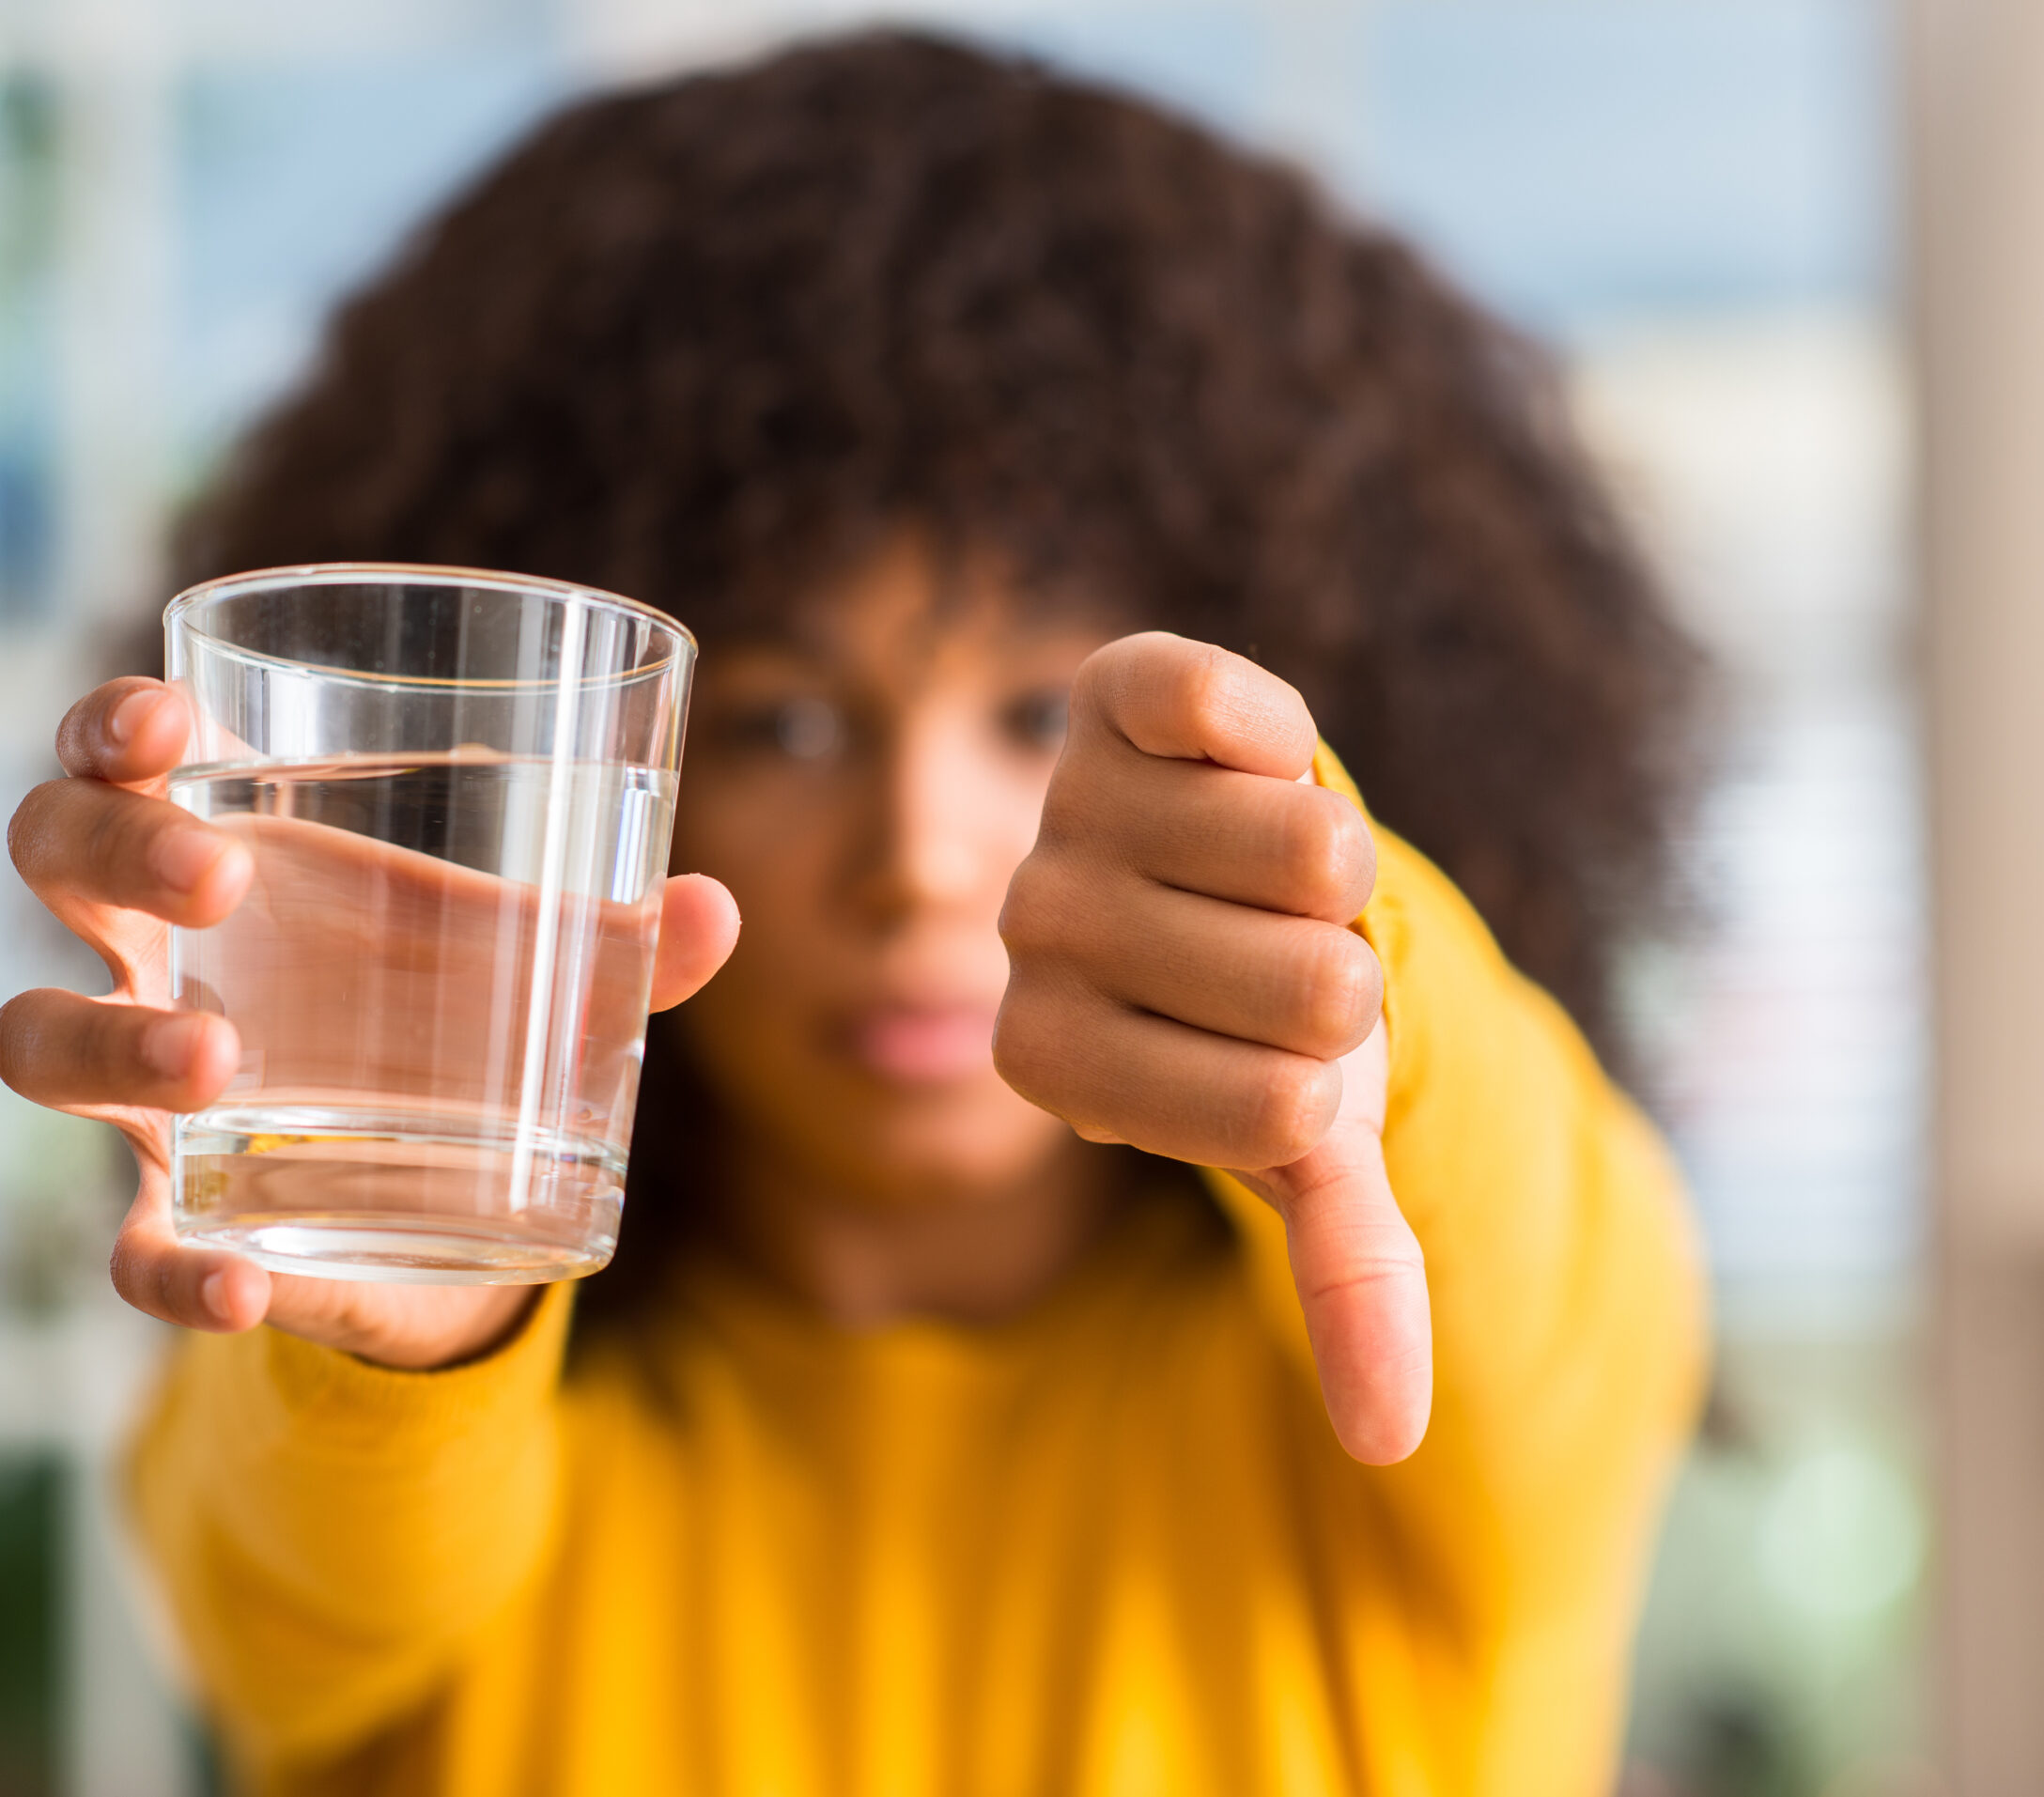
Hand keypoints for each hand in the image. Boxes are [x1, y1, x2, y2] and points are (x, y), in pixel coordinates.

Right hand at [0, 677, 740, 1369]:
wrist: (450, 1216)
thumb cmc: (455, 1031)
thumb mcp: (529, 970)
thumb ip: (620, 944)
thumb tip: (715, 911)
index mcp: (232, 860)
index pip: (114, 760)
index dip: (110, 727)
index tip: (167, 723)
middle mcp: (159, 960)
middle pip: (57, 859)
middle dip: (115, 850)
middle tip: (221, 878)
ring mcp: (149, 1095)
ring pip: (41, 1039)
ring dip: (117, 1041)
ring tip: (219, 1058)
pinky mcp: (179, 1223)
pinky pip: (129, 1251)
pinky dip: (174, 1271)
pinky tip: (244, 1284)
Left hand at [994, 634, 1429, 1462]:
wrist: (1252, 868)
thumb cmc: (1273, 1021)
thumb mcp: (1308, 1145)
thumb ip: (1342, 1279)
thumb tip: (1391, 1443)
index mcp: (1054, 1066)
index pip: (1286, 1107)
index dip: (1335, 1073)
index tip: (1279, 1048)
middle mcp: (1033, 936)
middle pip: (1315, 981)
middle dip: (1348, 968)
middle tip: (1282, 951)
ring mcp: (1065, 809)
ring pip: (1308, 850)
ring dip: (1340, 866)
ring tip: (1272, 871)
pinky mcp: (1109, 695)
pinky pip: (1225, 706)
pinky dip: (1281, 734)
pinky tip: (1249, 761)